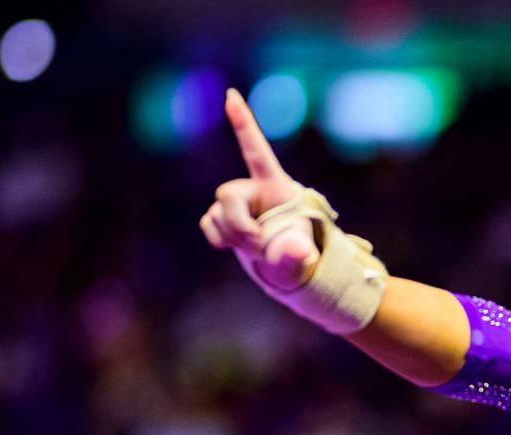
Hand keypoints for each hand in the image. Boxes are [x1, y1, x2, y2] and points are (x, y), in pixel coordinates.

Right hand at [197, 88, 316, 290]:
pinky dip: (220, 239)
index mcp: (275, 186)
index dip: (244, 124)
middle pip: (227, 194)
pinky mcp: (220, 216)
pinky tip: (235, 244)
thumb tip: (302, 252)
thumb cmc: (295, 253)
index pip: (256, 151)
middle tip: (258, 242)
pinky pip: (209, 224)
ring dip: (234, 236)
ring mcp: (235, 202)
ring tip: (257, 246)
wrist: (281, 264)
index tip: (232, 95)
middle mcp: (252, 188)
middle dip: (239, 224)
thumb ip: (299, 253)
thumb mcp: (301, 255)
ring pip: (218, 214)